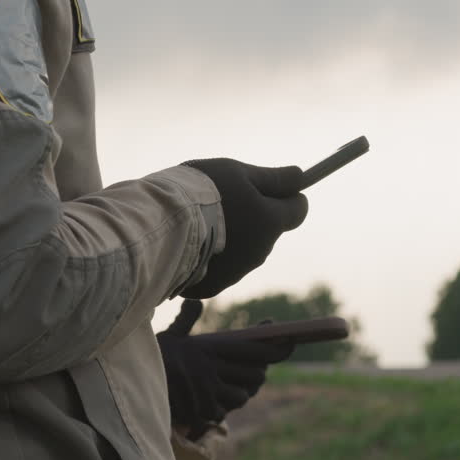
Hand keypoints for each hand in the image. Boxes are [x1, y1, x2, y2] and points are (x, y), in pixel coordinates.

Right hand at [156, 298, 295, 438]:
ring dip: (240, 393)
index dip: (278, 346)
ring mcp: (206, 391)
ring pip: (243, 395)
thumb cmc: (152, 359)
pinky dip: (221, 408)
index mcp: (209, 347)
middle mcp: (211, 368)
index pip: (255, 348)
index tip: (290, 340)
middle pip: (256, 374)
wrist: (128, 386)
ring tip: (229, 386)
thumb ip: (186, 320)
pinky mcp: (200, 410)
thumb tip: (194, 302)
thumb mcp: (168, 337)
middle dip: (258, 373)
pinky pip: (223, 412)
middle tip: (253, 369)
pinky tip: (210, 401)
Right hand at [180, 159, 308, 298]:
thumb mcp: (238, 173)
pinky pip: (221, 267)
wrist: (160, 229)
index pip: (299, 209)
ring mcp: (238, 272)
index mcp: (272, 222)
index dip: (287, 196)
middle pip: (268, 230)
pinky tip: (191, 242)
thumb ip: (272, 178)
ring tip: (201, 220)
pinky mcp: (214, 286)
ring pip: (244, 249)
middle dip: (255, 216)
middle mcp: (261, 251)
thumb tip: (299, 176)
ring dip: (232, 235)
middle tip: (224, 199)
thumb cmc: (201, 193)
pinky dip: (212, 255)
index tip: (272, 187)